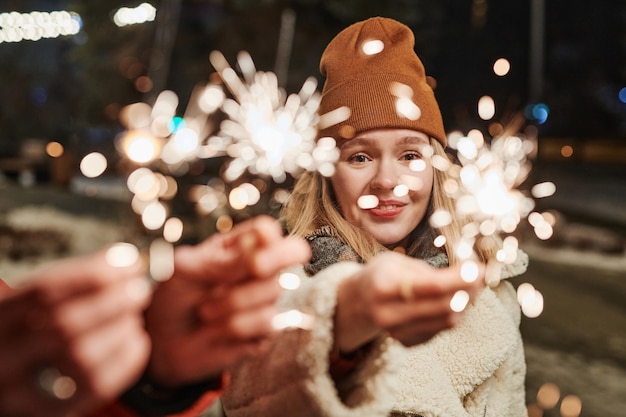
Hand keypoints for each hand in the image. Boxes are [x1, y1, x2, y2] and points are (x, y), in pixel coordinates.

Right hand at [0, 247, 150, 416]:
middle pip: (65, 324)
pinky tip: (136, 340)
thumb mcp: (36, 303)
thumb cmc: (31, 333)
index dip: (93, 273)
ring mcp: (21, 390)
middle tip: (139, 289)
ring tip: (133, 316)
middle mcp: (2, 354)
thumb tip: (126, 260)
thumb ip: (74, 282)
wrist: (8, 384)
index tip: (128, 262)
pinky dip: (126, 358)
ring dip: (120, 330)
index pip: (45, 290)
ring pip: (81, 356)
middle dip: (112, 301)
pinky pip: (96, 386)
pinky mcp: (48, 412)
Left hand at [145, 215, 310, 385]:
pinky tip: (217, 330)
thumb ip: (224, 259)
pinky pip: (267, 322)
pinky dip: (237, 326)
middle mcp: (257, 270)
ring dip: (234, 302)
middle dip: (274, 259)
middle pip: (288, 254)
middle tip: (257, 267)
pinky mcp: (266, 330)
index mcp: (238, 247)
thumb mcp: (186, 271)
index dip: (269, 235)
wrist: (161, 345)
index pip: (266, 231)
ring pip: (272, 290)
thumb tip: (263, 240)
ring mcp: (264, 300)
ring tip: (205, 310)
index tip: (263, 239)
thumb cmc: (171, 300)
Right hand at [335, 251, 484, 351]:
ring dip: (466, 303)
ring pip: (447, 322)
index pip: (434, 287)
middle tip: (482, 276)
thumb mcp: (395, 261)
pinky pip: (441, 330)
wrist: (356, 303)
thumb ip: (427, 271)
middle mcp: (389, 314)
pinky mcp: (406, 342)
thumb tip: (466, 275)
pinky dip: (454, 314)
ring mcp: (397, 333)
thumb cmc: (380, 275)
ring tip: (471, 287)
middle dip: (470, 290)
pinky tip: (454, 300)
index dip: (462, 279)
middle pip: (445, 307)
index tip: (482, 269)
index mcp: (384, 287)